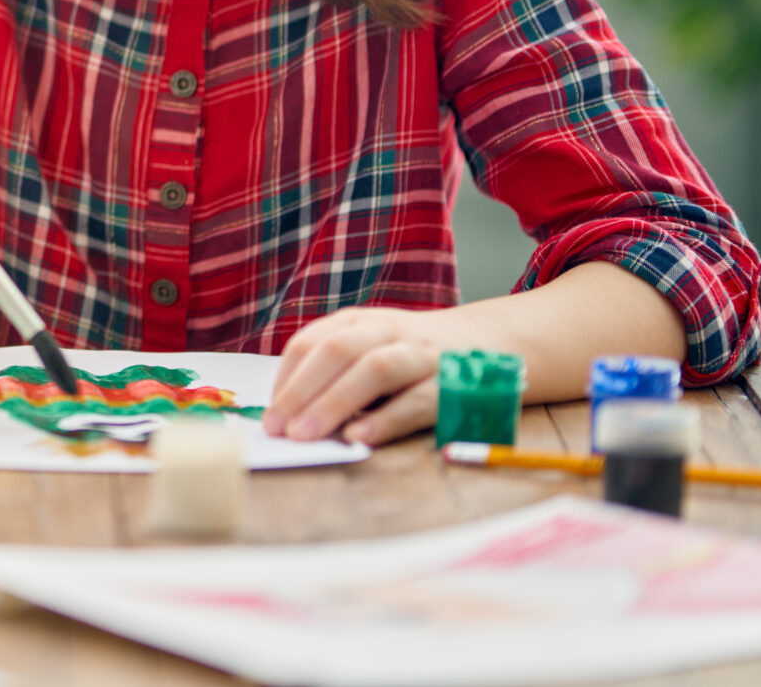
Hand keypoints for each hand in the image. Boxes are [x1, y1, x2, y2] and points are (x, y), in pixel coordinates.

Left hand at [264, 305, 483, 444]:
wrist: (492, 344)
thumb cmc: (414, 356)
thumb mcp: (373, 347)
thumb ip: (337, 372)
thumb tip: (289, 413)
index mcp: (361, 322)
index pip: (311, 342)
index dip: (285, 378)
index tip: (267, 414)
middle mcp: (388, 331)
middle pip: (336, 351)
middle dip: (300, 391)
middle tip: (277, 429)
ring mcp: (422, 354)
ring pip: (374, 369)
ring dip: (334, 403)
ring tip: (306, 435)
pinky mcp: (453, 383)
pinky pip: (417, 399)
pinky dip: (386, 419)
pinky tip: (359, 437)